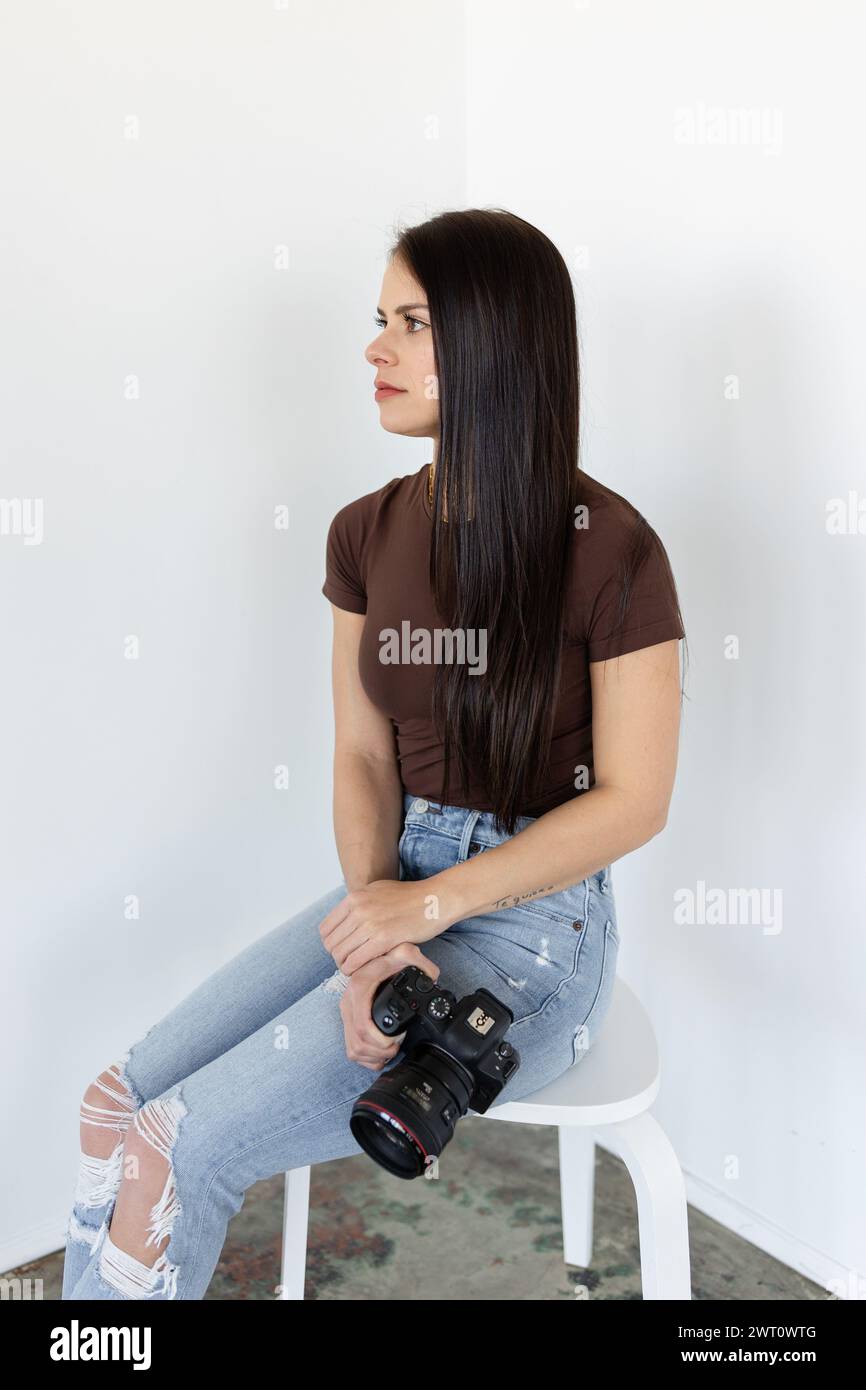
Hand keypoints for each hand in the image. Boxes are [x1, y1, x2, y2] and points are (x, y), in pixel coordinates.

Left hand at [319, 876, 452, 974]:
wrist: (435, 899)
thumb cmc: (410, 897)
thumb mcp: (377, 891)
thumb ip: (359, 904)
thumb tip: (346, 921)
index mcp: (354, 898)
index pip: (325, 929)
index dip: (331, 944)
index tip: (342, 950)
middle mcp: (358, 909)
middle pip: (331, 944)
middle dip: (338, 957)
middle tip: (350, 962)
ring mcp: (370, 923)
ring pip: (341, 955)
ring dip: (346, 965)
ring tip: (358, 968)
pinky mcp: (384, 938)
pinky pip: (357, 961)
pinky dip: (356, 970)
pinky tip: (365, 970)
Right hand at [340, 943, 441, 1070]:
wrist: (374, 957)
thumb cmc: (388, 958)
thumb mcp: (404, 953)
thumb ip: (419, 961)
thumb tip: (432, 977)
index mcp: (359, 987)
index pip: (362, 1024)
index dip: (379, 1040)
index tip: (394, 1042)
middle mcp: (349, 1001)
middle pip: (358, 1041)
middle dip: (380, 1051)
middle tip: (396, 1046)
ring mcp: (347, 1013)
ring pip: (354, 1049)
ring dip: (373, 1056)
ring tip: (390, 1050)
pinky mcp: (347, 1021)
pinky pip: (351, 1049)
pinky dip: (366, 1058)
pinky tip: (379, 1052)